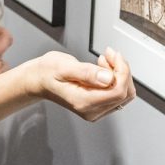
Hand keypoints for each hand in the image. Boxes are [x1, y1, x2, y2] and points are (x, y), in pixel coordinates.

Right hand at [20, 47, 134, 122]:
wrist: (40, 80)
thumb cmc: (48, 72)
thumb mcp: (64, 67)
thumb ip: (86, 73)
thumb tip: (108, 78)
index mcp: (83, 102)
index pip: (118, 91)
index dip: (122, 71)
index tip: (113, 55)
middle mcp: (91, 111)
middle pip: (125, 94)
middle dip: (122, 70)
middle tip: (109, 54)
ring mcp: (96, 110)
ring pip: (124, 94)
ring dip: (120, 73)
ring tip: (105, 59)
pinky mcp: (98, 106)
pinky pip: (118, 94)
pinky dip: (116, 78)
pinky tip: (104, 67)